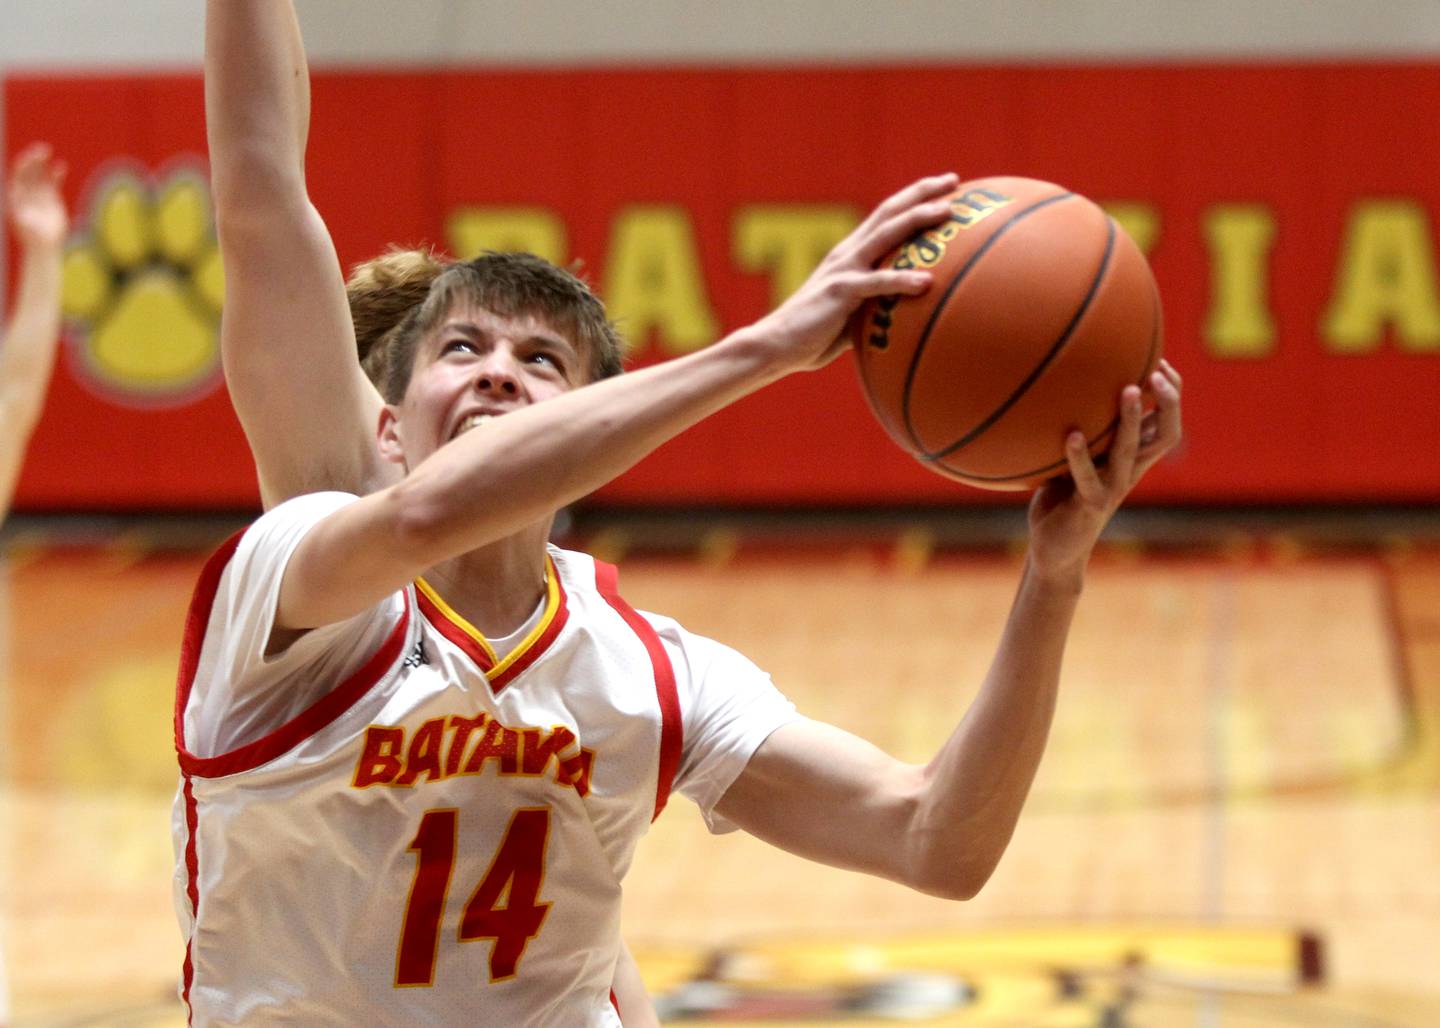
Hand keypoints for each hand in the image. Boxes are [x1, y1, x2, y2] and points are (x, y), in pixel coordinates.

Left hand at [7, 143, 68, 250]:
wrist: (44, 245)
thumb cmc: (33, 237)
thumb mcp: (26, 226)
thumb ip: (24, 218)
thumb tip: (23, 214)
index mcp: (16, 195)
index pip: (18, 175)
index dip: (24, 165)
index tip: (30, 158)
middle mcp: (25, 191)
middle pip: (29, 171)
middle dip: (33, 159)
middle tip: (41, 149)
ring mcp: (38, 193)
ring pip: (40, 174)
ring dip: (43, 162)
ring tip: (47, 150)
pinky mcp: (51, 197)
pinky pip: (53, 182)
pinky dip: (56, 173)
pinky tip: (61, 166)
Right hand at [739, 172, 960, 372]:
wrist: (776, 345)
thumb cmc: (814, 335)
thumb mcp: (852, 313)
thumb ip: (876, 305)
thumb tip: (906, 315)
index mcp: (851, 254)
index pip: (886, 216)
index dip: (914, 197)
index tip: (945, 187)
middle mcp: (848, 253)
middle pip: (890, 211)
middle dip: (923, 193)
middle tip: (954, 181)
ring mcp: (844, 269)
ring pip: (886, 234)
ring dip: (918, 219)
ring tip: (948, 212)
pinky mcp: (840, 291)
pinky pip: (877, 283)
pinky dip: (902, 280)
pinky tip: (927, 282)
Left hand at [1026, 360, 1182, 580]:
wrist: (1056, 549)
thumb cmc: (1062, 498)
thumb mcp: (1073, 459)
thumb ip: (1080, 431)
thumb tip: (1062, 387)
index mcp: (1131, 458)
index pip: (1165, 422)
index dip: (1171, 394)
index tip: (1162, 361)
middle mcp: (1129, 471)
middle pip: (1164, 433)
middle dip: (1167, 401)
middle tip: (1157, 371)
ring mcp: (1112, 489)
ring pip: (1131, 451)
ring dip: (1132, 420)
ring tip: (1130, 390)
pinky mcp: (1090, 505)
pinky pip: (1087, 478)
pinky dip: (1079, 456)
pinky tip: (1072, 435)